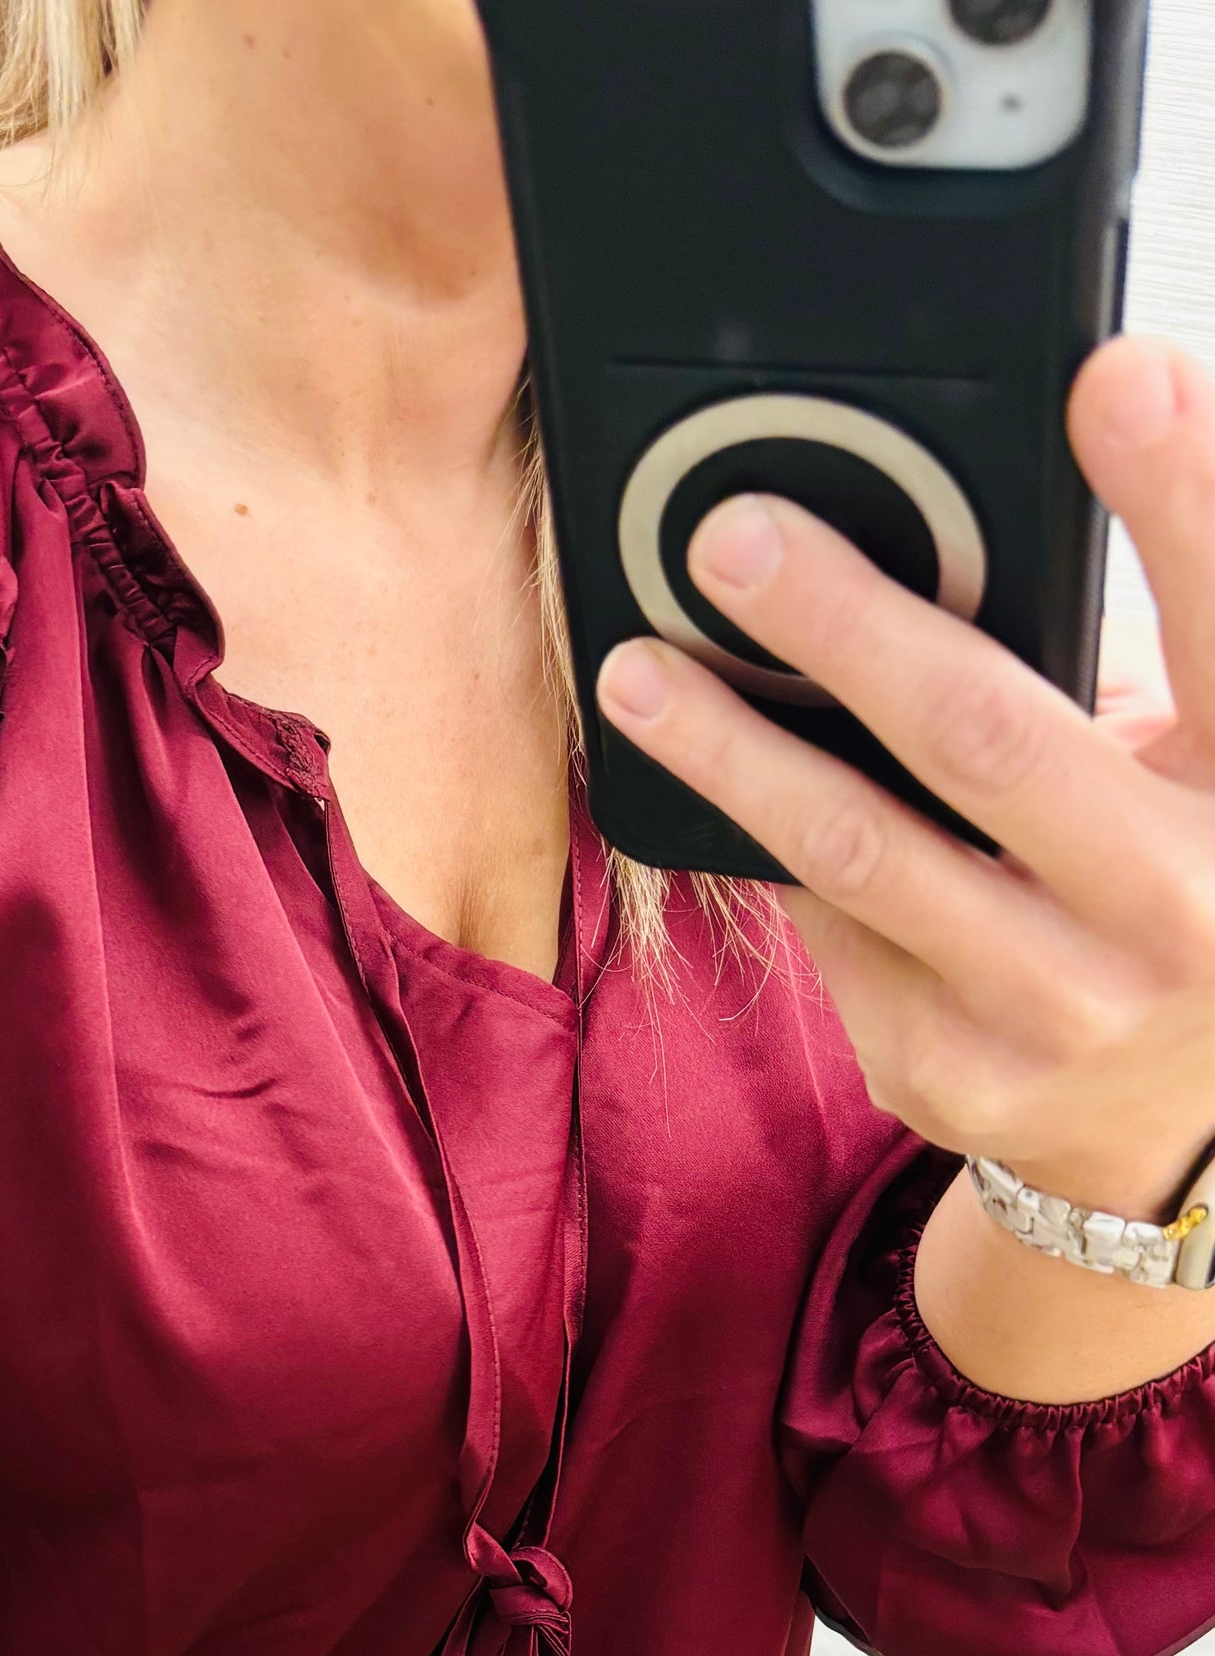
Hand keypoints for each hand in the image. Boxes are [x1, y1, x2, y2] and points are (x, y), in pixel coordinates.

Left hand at [594, 335, 1214, 1228]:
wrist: (1181, 1136)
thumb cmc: (1184, 893)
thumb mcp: (1204, 773)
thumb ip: (1125, 670)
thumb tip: (966, 523)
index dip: (1181, 493)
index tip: (1111, 373)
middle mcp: (1181, 912)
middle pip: (989, 736)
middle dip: (848, 624)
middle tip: (737, 541)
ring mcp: (1060, 1013)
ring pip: (860, 853)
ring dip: (732, 751)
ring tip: (642, 675)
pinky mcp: (954, 1076)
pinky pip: (829, 930)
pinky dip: (768, 847)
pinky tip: (716, 786)